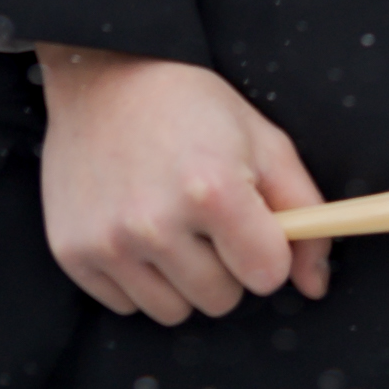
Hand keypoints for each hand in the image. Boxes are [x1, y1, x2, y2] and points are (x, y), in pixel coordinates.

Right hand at [36, 45, 328, 322]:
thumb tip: (314, 283)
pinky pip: (127, 305)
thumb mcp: (261, 138)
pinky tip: (136, 228)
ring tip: (172, 222)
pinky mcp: (73, 255)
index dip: (268, 251)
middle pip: (221, 300)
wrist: (104, 76)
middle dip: (226, 266)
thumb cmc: (191, 104)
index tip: (255, 226)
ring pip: (174, 312)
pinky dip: (139, 278)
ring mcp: (110, 244)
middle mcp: (157, 224)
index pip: (266, 275)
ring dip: (182, 278)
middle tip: (208, 218)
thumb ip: (302, 208)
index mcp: (213, 190)